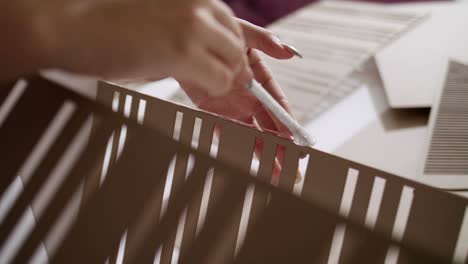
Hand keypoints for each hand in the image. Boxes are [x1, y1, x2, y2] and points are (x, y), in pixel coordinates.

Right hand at [35, 0, 250, 95]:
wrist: (64, 24)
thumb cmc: (105, 29)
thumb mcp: (157, 28)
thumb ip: (192, 41)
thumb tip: (223, 68)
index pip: (239, 22)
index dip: (264, 41)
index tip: (286, 52)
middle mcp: (198, 4)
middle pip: (239, 46)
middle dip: (239, 72)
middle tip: (229, 90)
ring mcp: (192, 24)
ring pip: (233, 63)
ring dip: (221, 82)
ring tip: (193, 83)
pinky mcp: (182, 48)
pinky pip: (218, 79)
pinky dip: (212, 91)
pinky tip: (187, 85)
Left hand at [181, 19, 300, 182]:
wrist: (185, 45)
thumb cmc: (217, 36)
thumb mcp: (243, 34)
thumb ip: (265, 42)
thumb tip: (288, 52)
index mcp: (261, 81)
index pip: (278, 105)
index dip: (287, 123)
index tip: (296, 140)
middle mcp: (249, 98)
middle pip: (269, 127)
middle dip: (282, 149)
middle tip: (293, 170)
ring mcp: (233, 108)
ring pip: (252, 135)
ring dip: (265, 155)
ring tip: (278, 175)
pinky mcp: (214, 114)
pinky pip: (227, 133)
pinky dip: (238, 148)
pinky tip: (250, 163)